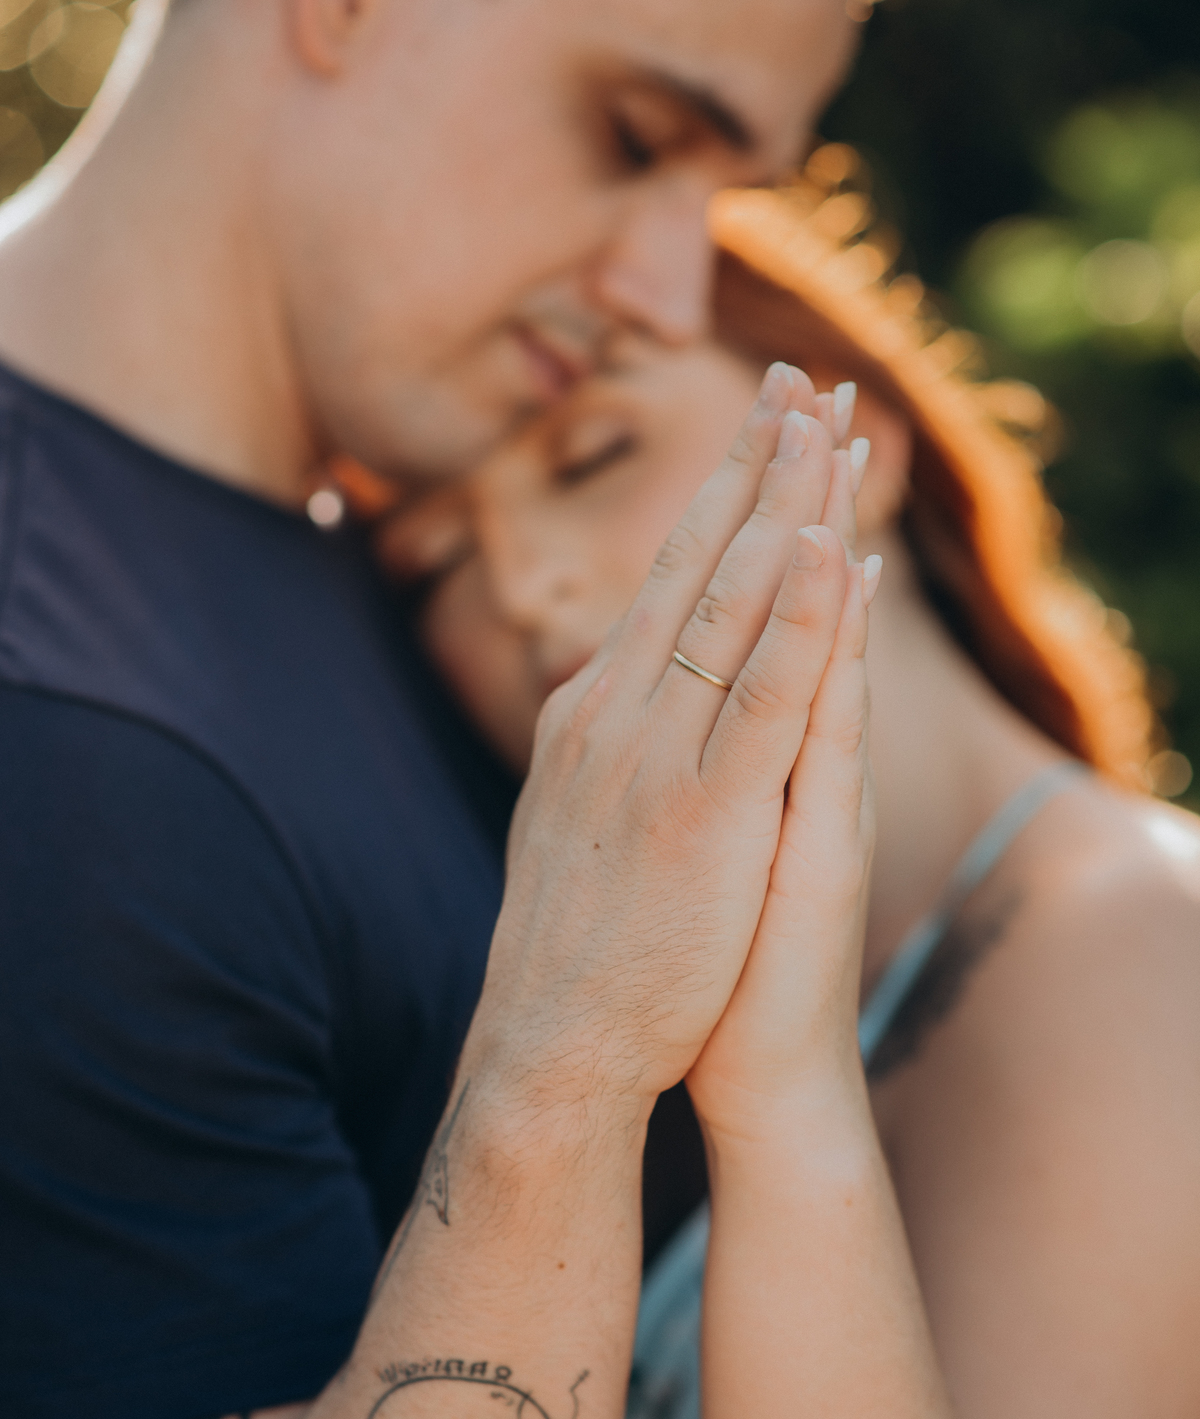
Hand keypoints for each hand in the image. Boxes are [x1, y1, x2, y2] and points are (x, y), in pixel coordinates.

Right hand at [462, 363, 853, 1124]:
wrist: (551, 1044)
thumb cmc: (578, 946)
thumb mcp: (574, 818)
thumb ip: (602, 746)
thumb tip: (616, 693)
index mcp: (591, 715)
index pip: (663, 583)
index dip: (714, 498)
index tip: (754, 428)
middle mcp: (614, 715)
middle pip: (691, 565)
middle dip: (747, 464)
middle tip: (792, 374)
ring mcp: (653, 758)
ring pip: (724, 608)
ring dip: (778, 507)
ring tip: (822, 424)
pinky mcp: (700, 813)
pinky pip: (758, 696)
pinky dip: (794, 618)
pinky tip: (828, 550)